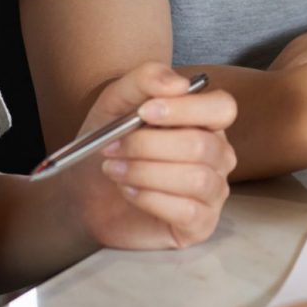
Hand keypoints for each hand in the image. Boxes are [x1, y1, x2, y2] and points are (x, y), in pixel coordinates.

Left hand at [66, 63, 236, 250]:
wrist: (85, 191)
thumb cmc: (109, 144)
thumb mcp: (116, 102)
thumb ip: (145, 80)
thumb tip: (179, 84)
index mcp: (206, 121)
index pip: (222, 108)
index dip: (186, 109)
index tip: (144, 112)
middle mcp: (218, 155)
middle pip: (201, 145)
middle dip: (148, 146)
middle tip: (111, 148)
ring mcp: (213, 191)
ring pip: (196, 178)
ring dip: (145, 172)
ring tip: (113, 171)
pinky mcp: (200, 225)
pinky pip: (187, 211)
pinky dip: (151, 199)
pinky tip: (128, 193)